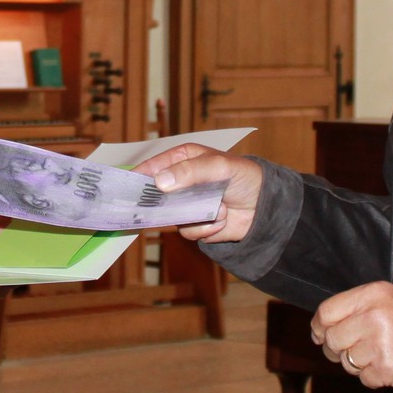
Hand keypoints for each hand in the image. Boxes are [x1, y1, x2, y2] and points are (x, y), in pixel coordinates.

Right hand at [132, 144, 263, 243]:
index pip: (154, 166)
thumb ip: (190, 171)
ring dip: (196, 216)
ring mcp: (188, 205)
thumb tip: (160, 181)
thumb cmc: (246, 177)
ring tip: (218, 209)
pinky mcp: (197, 225)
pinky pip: (190, 232)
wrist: (267, 207)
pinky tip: (223, 220)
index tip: (125, 187)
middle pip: (156, 196)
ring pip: (172, 218)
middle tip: (158, 208)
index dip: (138, 176)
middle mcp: (182, 183)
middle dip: (160, 204)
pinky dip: (207, 228)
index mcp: (184, 160)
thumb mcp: (219, 167)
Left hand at [311, 281, 392, 391]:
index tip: (319, 335)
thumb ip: (358, 308)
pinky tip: (391, 366)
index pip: (327, 312)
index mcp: (371, 295)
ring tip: (380, 355)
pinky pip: (364, 379)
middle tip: (354, 350)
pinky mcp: (386, 368)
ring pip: (346, 361)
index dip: (319, 327)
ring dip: (358, 364)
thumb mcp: (390, 299)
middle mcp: (371, 316)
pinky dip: (374, 377)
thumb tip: (322, 327)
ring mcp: (378, 344)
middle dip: (337, 349)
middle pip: (331, 339)